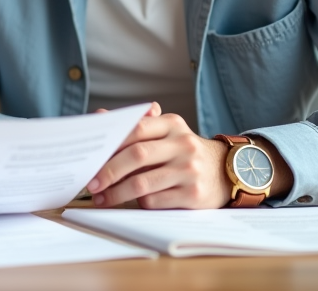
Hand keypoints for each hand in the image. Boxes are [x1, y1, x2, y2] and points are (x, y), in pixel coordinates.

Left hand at [86, 103, 232, 209]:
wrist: (226, 171)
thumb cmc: (183, 152)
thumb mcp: (167, 132)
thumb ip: (137, 125)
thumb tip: (99, 115)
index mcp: (172, 125)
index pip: (136, 128)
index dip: (111, 143)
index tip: (92, 156)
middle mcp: (183, 145)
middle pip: (137, 156)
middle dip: (108, 171)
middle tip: (91, 184)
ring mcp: (189, 170)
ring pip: (142, 183)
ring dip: (116, 193)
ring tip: (102, 198)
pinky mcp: (194, 194)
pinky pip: (155, 200)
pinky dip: (138, 203)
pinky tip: (130, 203)